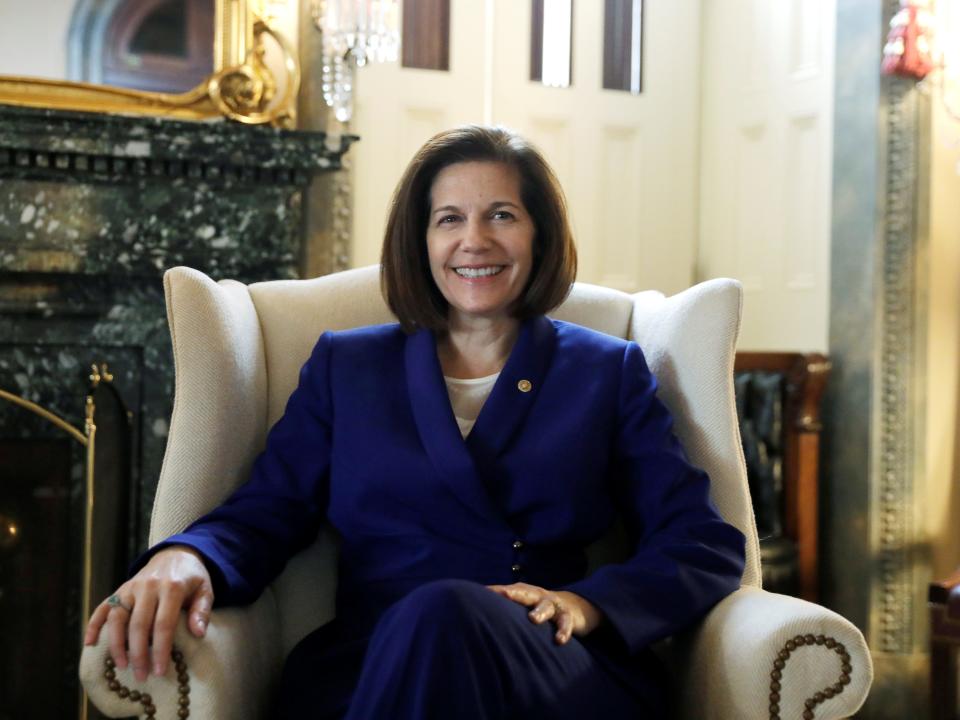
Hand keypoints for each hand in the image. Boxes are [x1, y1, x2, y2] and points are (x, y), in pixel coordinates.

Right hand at [84, 545, 213, 681]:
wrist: (175, 554)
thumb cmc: (192, 578)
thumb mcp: (205, 590)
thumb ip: (202, 611)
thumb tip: (198, 633)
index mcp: (172, 587)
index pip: (164, 624)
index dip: (161, 649)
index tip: (160, 670)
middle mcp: (148, 586)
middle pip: (138, 625)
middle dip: (139, 654)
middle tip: (142, 676)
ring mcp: (131, 587)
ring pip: (117, 618)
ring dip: (117, 644)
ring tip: (122, 665)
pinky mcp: (119, 590)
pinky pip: (103, 607)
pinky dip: (94, 625)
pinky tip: (90, 643)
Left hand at [486, 582, 603, 644]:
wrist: (573, 606)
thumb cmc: (538, 607)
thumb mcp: (523, 604)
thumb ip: (505, 609)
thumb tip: (474, 615)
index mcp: (523, 593)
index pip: (506, 591)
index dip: (494, 591)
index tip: (480, 594)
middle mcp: (536, 595)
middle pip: (524, 593)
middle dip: (513, 593)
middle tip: (503, 594)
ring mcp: (552, 604)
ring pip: (546, 606)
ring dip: (540, 612)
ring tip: (533, 619)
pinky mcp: (567, 615)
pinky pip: (565, 622)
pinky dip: (563, 631)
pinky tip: (559, 640)